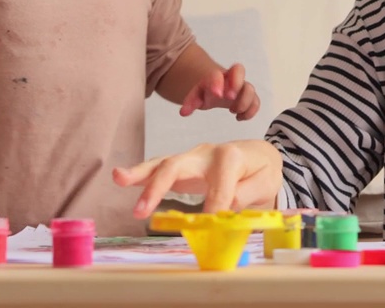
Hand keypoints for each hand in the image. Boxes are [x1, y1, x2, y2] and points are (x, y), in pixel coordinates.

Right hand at [113, 140, 282, 218]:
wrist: (259, 154)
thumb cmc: (262, 170)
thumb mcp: (266, 182)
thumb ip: (246, 194)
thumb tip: (222, 210)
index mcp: (229, 157)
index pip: (217, 191)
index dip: (215, 212)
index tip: (212, 232)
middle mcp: (206, 153)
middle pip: (177, 167)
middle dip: (158, 188)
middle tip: (141, 211)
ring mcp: (191, 158)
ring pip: (162, 164)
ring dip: (140, 175)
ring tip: (118, 178)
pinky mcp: (183, 165)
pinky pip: (160, 168)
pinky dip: (141, 174)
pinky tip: (122, 178)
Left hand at [178, 63, 260, 119]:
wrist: (216, 88)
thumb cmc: (206, 92)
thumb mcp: (196, 96)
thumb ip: (190, 102)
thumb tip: (183, 113)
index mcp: (216, 75)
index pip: (217, 74)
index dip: (218, 82)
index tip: (216, 94)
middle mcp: (231, 77)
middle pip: (239, 70)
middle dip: (236, 84)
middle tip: (229, 98)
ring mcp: (242, 87)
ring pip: (250, 88)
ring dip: (244, 101)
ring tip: (233, 112)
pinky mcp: (249, 97)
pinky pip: (256, 101)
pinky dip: (251, 110)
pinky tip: (240, 118)